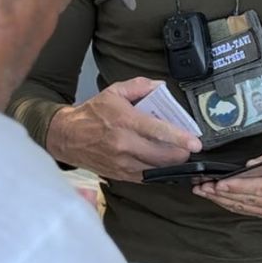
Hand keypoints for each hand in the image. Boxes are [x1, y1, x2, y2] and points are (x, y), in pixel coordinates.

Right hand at [46, 77, 201, 182]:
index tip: (195, 142)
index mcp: (124, 121)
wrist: (66, 137)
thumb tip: (161, 86)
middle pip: (162, 155)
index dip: (179, 138)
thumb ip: (139, 86)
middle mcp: (124, 145)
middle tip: (188, 147)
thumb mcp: (114, 92)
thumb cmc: (92, 113)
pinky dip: (156, 170)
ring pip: (156, 169)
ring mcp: (121, 163)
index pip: (157, 131)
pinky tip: (160, 162)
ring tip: (177, 154)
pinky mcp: (119, 175)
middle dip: (180, 153)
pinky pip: (145, 177)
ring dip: (170, 163)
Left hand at [192, 138, 261, 219]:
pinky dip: (233, 204)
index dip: (238, 187)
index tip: (219, 184)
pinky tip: (219, 198)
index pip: (260, 188)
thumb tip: (248, 168)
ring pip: (247, 208)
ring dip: (224, 200)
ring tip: (205, 192)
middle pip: (250, 200)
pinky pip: (250, 210)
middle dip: (224, 194)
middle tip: (204, 187)